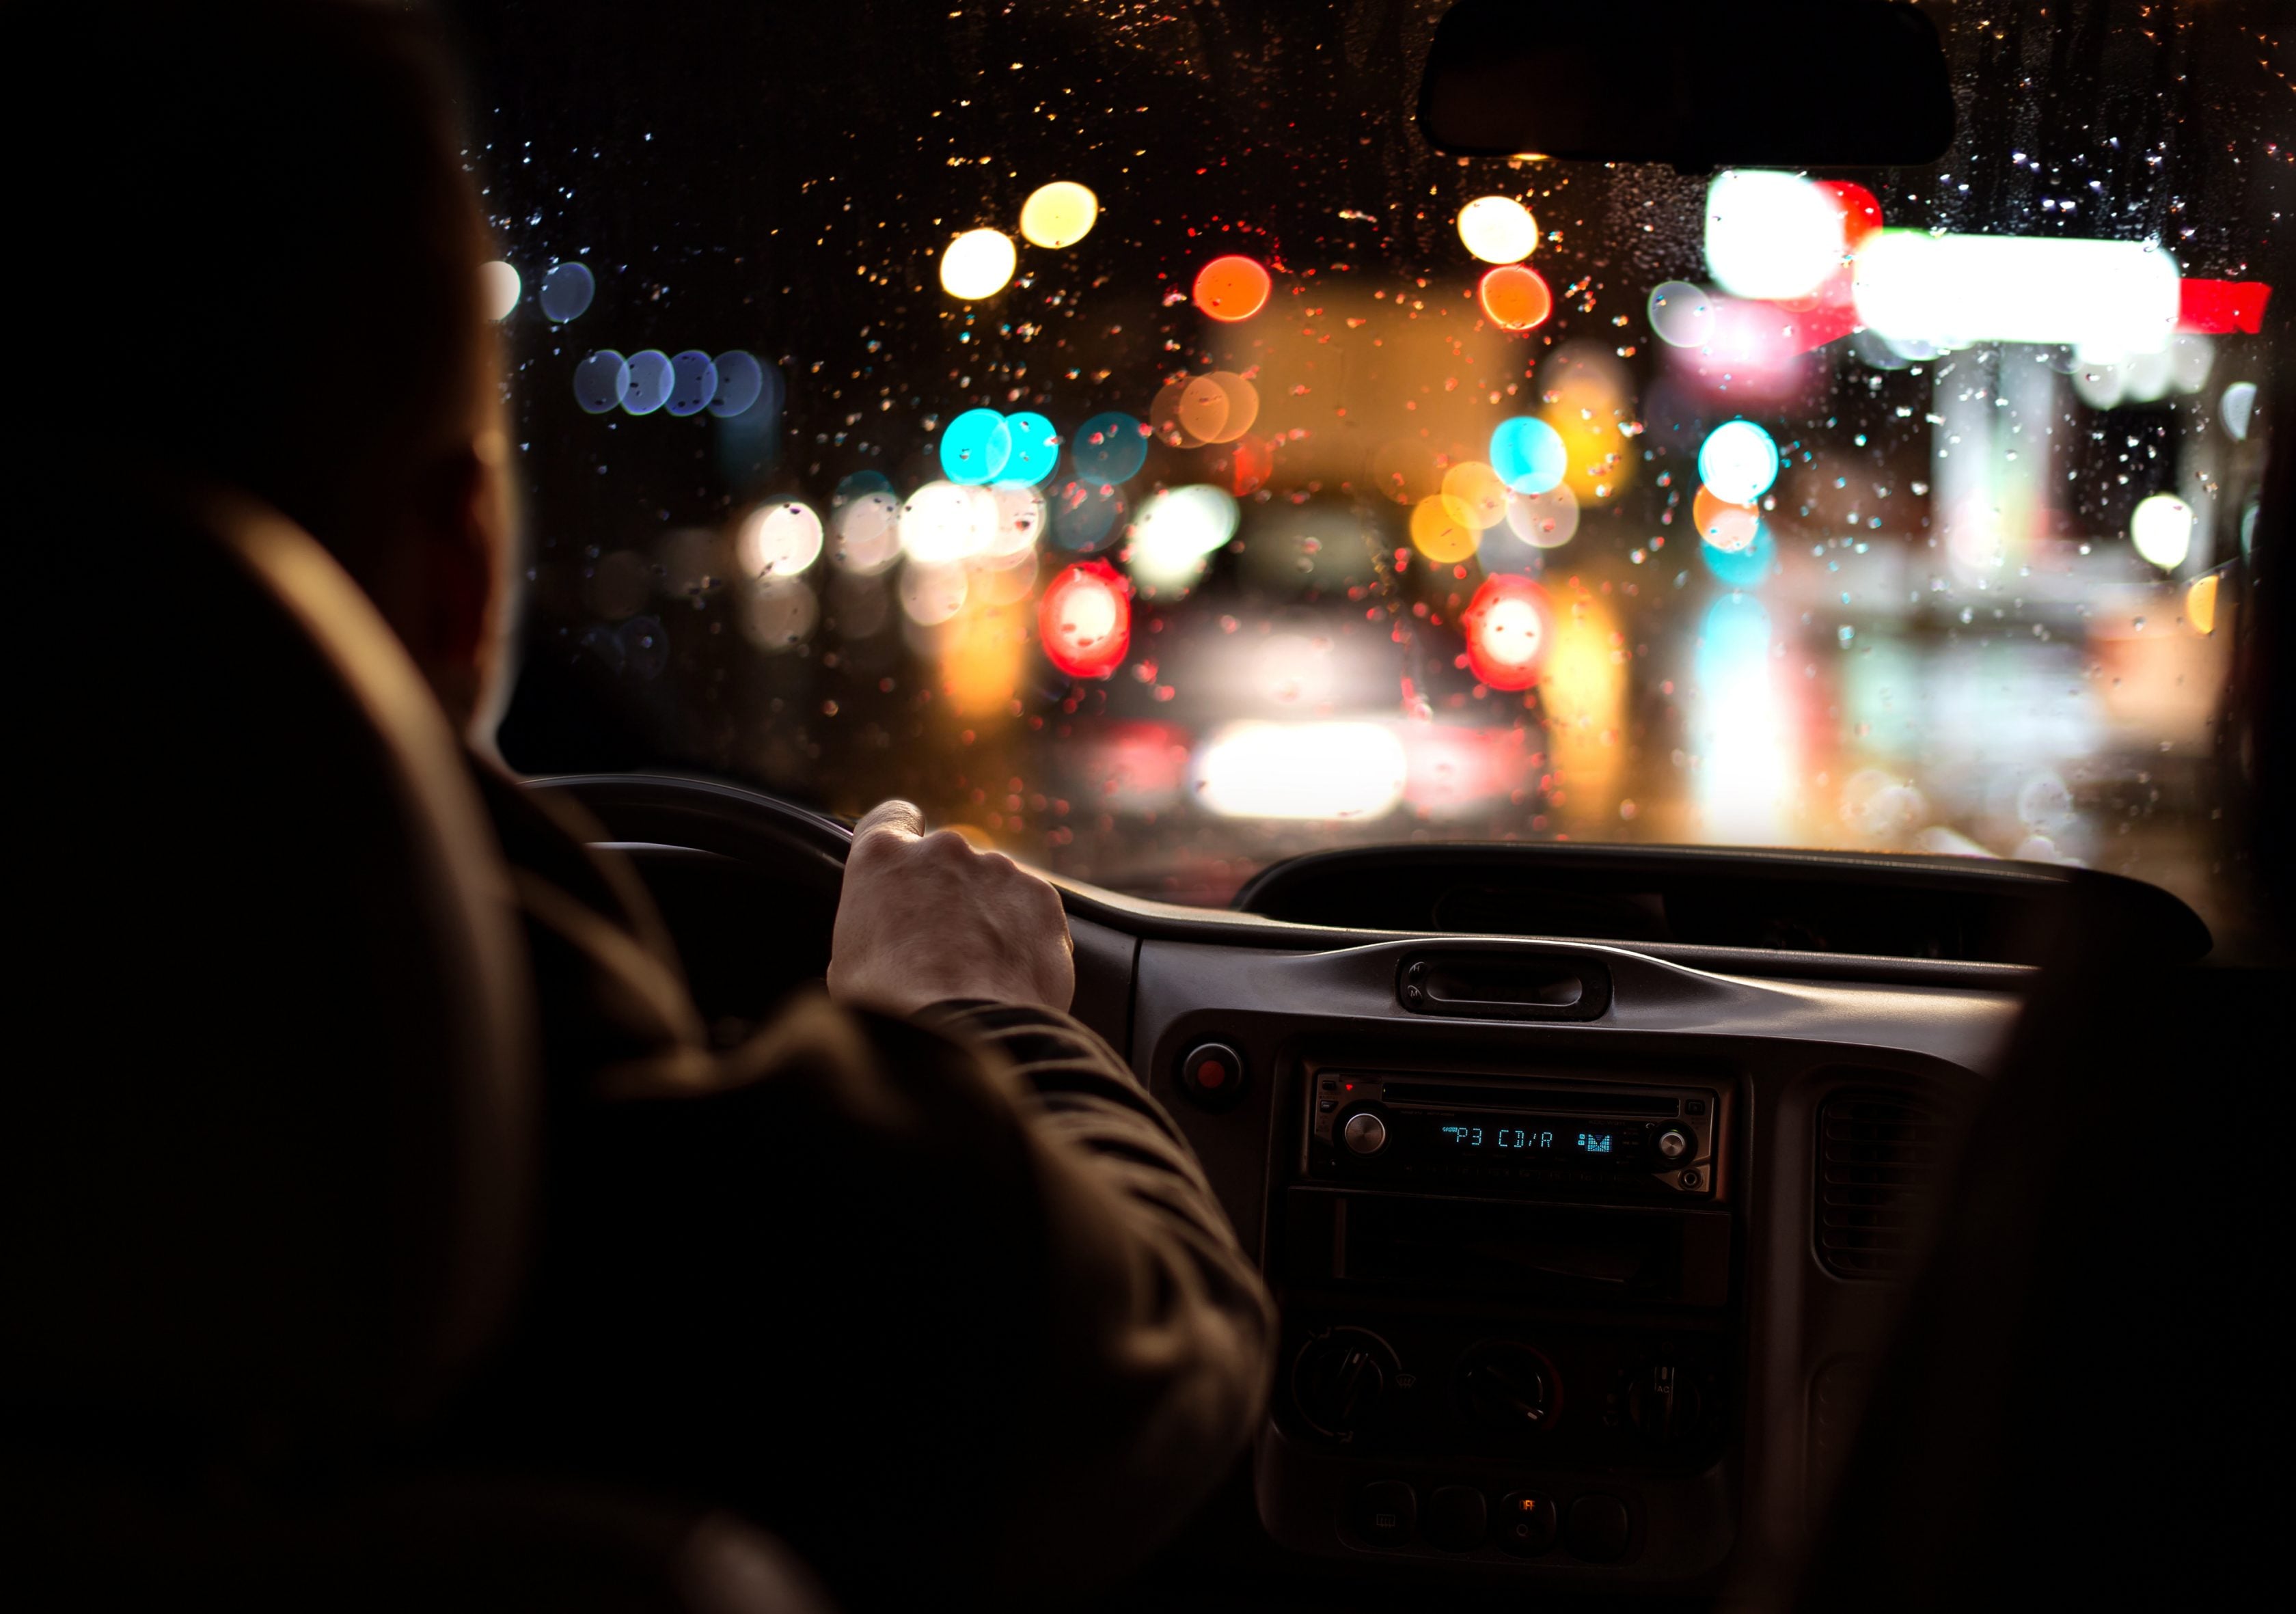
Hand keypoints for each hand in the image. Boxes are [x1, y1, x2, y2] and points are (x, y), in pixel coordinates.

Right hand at [826, 800, 1075, 1016]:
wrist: (962, 1036)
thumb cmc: (892, 1007)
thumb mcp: (848, 965)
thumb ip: (870, 928)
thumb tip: (880, 942)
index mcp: (883, 858)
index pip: (893, 817)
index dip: (902, 836)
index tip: (909, 863)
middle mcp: (944, 850)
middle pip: (948, 860)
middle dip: (949, 893)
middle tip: (943, 947)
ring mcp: (998, 869)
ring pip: (993, 885)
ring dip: (988, 915)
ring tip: (979, 972)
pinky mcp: (1042, 898)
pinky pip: (1031, 911)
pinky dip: (1024, 936)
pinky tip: (1009, 976)